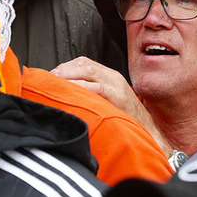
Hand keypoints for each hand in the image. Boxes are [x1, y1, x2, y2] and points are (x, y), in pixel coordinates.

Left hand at [51, 57, 172, 155]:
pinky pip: (96, 87)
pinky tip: (69, 92)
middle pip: (82, 64)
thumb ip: (93, 95)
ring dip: (67, 76)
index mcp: (110, 77)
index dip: (65, 67)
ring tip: (53, 84)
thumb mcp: (110, 102)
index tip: (51, 77)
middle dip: (62, 70)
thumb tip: (68, 97)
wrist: (149, 133)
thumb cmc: (127, 121)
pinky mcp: (118, 97)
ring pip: (87, 71)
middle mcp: (113, 77)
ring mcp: (116, 85)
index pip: (83, 63)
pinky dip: (80, 87)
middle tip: (47, 80)